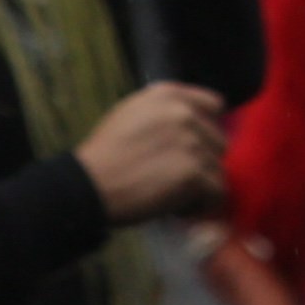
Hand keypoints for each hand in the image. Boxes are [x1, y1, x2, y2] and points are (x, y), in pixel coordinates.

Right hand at [74, 83, 227, 223]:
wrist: (87, 186)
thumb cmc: (104, 156)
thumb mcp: (131, 114)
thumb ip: (166, 112)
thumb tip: (196, 122)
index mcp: (168, 95)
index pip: (215, 105)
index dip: (206, 131)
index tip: (193, 150)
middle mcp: (185, 113)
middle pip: (218, 141)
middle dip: (202, 162)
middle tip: (177, 180)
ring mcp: (191, 142)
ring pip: (217, 168)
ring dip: (200, 186)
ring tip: (174, 196)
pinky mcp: (193, 172)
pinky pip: (217, 191)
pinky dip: (202, 205)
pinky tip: (178, 209)